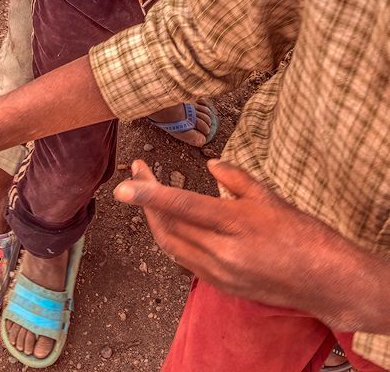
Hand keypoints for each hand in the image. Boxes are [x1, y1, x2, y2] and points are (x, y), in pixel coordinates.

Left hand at [114, 159, 389, 333]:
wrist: (325, 281)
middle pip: (169, 227)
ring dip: (155, 220)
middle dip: (146, 201)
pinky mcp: (221, 286)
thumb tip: (210, 164)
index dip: (151, 196)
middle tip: (138, 171)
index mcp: (237, 224)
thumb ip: (235, 178)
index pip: (183, 207)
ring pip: (172, 246)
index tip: (125, 185)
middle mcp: (224, 252)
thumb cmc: (302, 233)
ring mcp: (220, 273)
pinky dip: (172, 239)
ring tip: (147, 192)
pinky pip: (185, 260)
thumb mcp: (270, 196)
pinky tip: (171, 221)